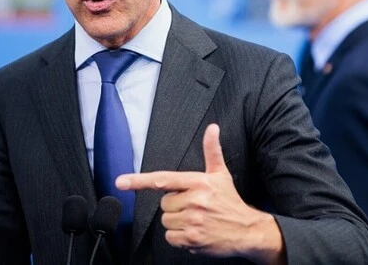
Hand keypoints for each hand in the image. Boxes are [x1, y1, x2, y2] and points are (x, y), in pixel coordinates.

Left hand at [116, 124, 284, 263]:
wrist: (246, 230)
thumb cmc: (230, 201)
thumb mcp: (221, 174)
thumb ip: (212, 150)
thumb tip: (212, 128)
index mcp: (199, 182)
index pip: (163, 180)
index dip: (139, 181)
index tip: (121, 182)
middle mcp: (195, 201)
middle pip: (164, 204)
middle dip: (175, 206)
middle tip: (194, 206)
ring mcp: (193, 221)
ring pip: (166, 221)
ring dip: (177, 222)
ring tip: (195, 219)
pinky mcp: (192, 239)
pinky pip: (170, 237)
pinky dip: (180, 237)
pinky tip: (194, 232)